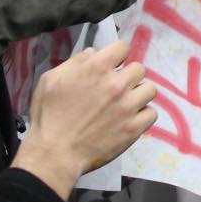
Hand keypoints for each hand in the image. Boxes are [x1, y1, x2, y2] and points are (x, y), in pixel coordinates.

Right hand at [10, 40, 156, 199]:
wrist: (54, 154)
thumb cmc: (48, 116)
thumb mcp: (50, 81)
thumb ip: (74, 63)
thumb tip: (94, 53)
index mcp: (97, 68)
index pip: (123, 47)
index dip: (118, 55)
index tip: (113, 65)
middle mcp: (117, 84)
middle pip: (139, 69)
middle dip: (128, 76)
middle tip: (117, 88)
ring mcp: (128, 106)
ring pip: (149, 89)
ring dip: (138, 94)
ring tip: (126, 103)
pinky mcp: (134, 127)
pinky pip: (152, 113)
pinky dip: (142, 115)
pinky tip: (130, 119)